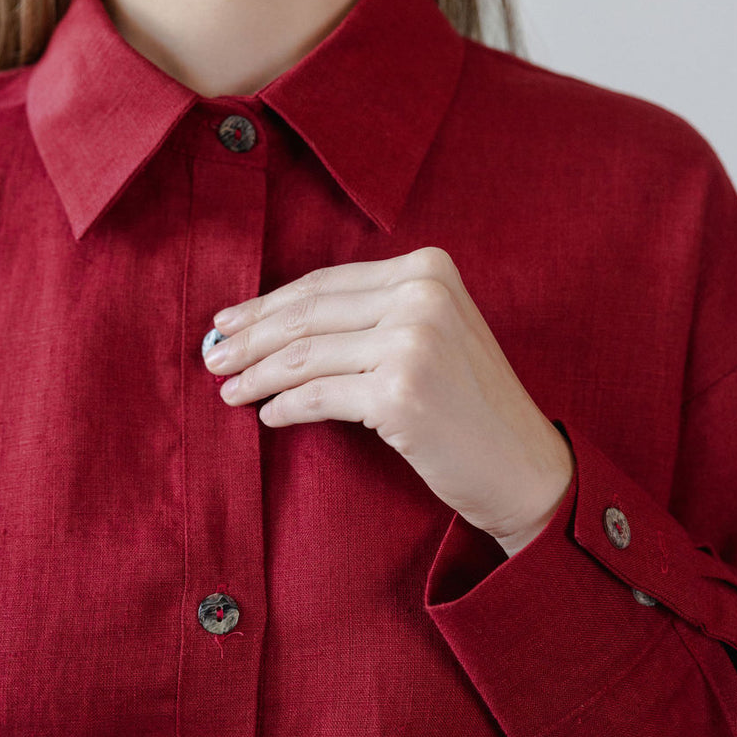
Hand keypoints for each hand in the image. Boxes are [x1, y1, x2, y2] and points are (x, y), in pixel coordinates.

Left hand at [204, 247, 574, 554]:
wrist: (525, 467)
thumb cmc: (470, 405)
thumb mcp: (431, 335)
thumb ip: (369, 315)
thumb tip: (268, 320)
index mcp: (430, 269)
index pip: (327, 283)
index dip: (269, 303)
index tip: (228, 321)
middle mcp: (424, 296)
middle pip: (310, 313)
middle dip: (251, 337)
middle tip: (211, 357)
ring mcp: (414, 343)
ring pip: (306, 354)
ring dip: (257, 374)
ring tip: (228, 390)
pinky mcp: (401, 394)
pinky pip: (319, 396)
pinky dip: (286, 406)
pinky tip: (268, 415)